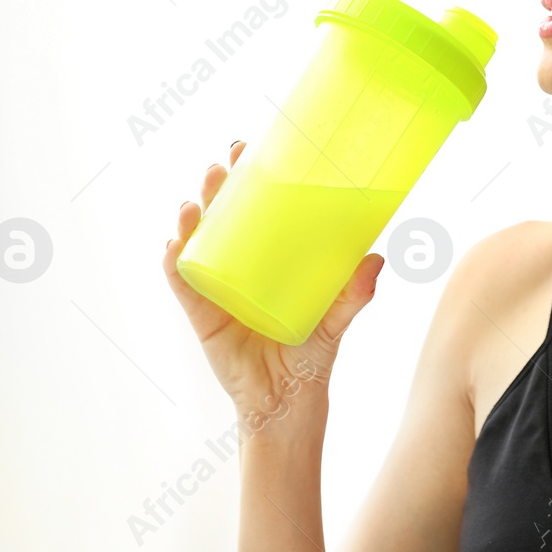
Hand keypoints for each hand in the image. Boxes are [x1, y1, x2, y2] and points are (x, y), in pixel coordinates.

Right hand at [163, 140, 384, 414]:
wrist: (286, 403)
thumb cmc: (310, 356)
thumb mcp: (336, 321)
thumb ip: (355, 294)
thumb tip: (377, 259)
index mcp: (271, 257)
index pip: (258, 207)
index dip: (251, 177)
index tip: (254, 148)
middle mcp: (241, 265)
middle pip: (224, 216)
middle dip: (219, 187)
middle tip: (224, 165)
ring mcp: (217, 288)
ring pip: (198, 243)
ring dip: (192, 219)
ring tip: (195, 203)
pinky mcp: (202, 316)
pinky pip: (183, 284)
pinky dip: (175, 263)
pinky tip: (174, 244)